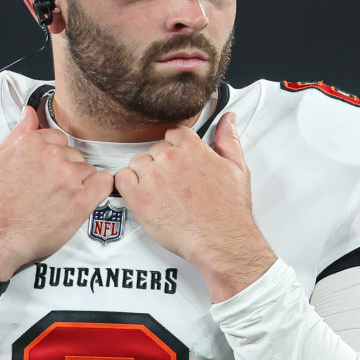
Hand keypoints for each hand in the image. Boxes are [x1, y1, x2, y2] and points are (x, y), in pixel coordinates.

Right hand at [0, 107, 112, 285]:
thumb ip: (18, 133)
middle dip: (66, 169)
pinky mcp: (81, 200)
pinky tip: (86, 196)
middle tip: (52, 187)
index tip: (50, 168)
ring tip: (61, 198)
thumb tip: (29, 114)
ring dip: (79, 182)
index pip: (58, 138)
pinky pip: (104, 183)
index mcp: (32, 143)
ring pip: (88, 169)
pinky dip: (99, 188)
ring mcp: (69, 177)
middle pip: (73, 154)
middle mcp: (52, 156)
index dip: (54, 155)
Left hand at [115, 112, 275, 300]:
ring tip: (159, 192)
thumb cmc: (229, 211)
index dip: (175, 148)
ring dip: (144, 174)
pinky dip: (127, 185)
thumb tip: (227, 120)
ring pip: (137, 163)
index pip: (173, 134)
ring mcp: (152, 177)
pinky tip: (141, 195)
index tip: (177, 160)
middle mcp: (170, 158)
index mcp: (192, 148)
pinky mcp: (139, 197)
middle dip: (161, 164)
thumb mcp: (237, 168)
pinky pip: (121, 179)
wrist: (220, 240)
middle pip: (154, 150)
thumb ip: (228, 139)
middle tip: (172, 183)